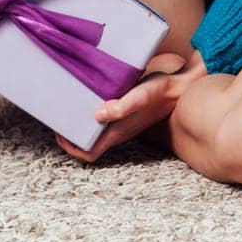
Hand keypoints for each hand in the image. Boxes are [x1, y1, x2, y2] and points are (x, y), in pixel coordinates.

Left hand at [54, 50, 204, 162]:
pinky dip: (89, 114)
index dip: (70, 147)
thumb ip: (123, 106)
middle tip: (58, 116)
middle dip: (70, 134)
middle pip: (87, 144)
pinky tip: (87, 96)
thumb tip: (98, 115)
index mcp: (117, 132)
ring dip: (79, 124)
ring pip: (94, 132)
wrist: (182, 88)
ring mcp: (121, 123)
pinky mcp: (124, 113)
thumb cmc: (161, 92)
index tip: (59, 131)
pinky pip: (102, 120)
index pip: (88, 154)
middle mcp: (117, 131)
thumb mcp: (141, 95)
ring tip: (68, 106)